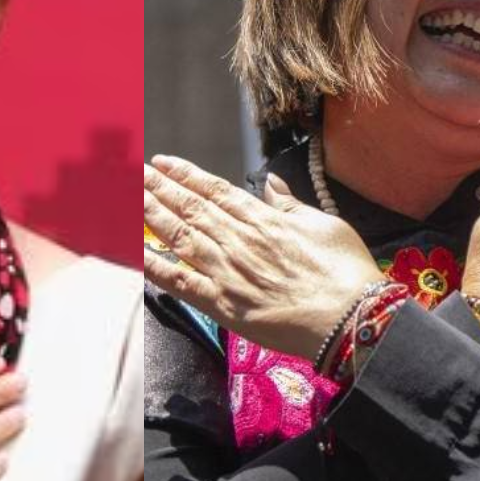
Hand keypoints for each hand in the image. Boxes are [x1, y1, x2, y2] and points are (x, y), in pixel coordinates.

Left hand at [144, 155, 383, 360]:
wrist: (350, 318)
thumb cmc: (345, 272)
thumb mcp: (325, 225)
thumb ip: (291, 205)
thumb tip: (271, 184)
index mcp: (264, 219)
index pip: (215, 190)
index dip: (185, 174)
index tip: (163, 162)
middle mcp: (239, 240)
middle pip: (190, 207)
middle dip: (159, 188)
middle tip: (134, 171)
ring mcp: (227, 271)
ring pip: (180, 236)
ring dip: (152, 214)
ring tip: (129, 197)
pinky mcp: (222, 304)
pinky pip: (180, 281)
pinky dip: (155, 265)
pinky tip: (134, 251)